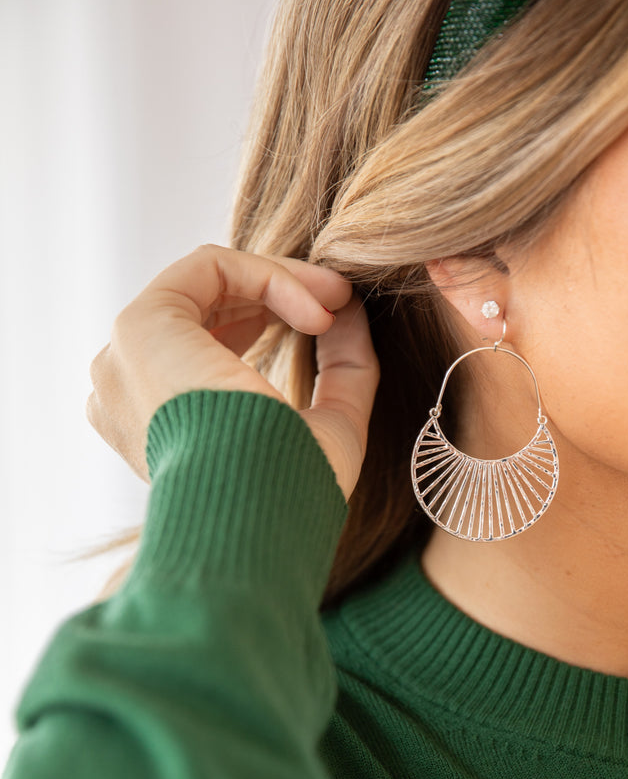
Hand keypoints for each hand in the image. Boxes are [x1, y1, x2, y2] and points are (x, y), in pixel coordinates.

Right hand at [87, 244, 378, 499]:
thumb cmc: (292, 490)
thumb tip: (349, 312)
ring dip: (279, 280)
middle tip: (338, 299)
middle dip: (279, 292)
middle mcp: (131, 389)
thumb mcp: (332, 426)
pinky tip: (311, 310)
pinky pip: (209, 269)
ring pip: (207, 282)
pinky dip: (269, 276)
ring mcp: (127, 356)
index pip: (207, 341)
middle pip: (204, 308)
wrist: (261, 509)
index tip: (333, 319)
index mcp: (159, 420)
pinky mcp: (140, 326)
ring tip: (332, 301)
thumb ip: (342, 368)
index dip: (274, 316)